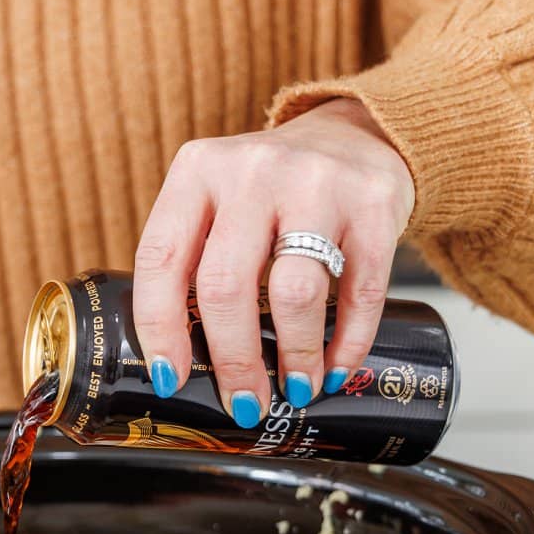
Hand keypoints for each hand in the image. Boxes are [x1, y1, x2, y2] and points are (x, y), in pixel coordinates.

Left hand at [132, 98, 413, 426]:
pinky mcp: (374, 205)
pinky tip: (335, 367)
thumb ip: (194, 259)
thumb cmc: (273, 189)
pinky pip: (361, 292)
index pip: (161, 258)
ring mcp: (317, 183)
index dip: (159, 327)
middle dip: (232, 359)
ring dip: (293, 356)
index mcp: (197, 170)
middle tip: (244, 400)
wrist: (357, 133)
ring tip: (295, 389)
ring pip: (294, 293)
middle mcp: (253, 171)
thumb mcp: (218, 199)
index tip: (169, 377)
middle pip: (225, 285)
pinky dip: (347, 343)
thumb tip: (181, 365)